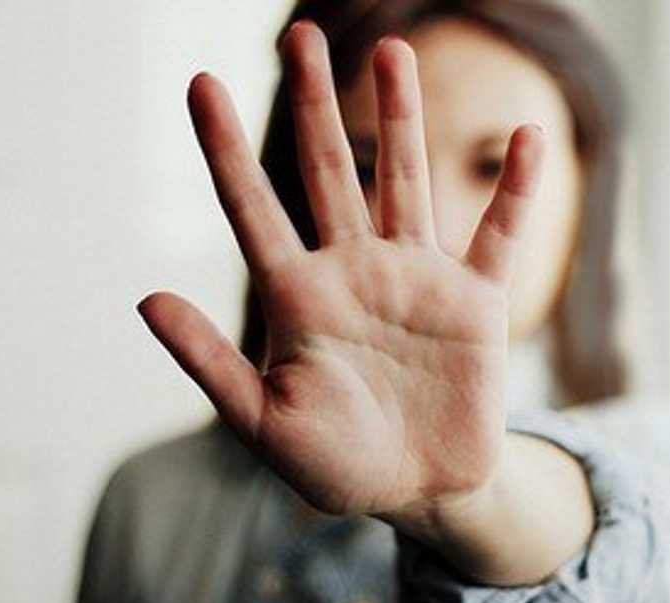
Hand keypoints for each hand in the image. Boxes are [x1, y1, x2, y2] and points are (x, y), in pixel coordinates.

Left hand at [137, 20, 544, 520]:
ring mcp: (418, 278)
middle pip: (332, 170)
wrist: (419, 490)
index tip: (201, 84)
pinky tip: (526, 136)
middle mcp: (356, 270)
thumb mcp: (264, 422)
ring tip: (391, 51)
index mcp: (300, 297)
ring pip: (408, 181)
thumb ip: (210, 362)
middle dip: (317, 102)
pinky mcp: (475, 300)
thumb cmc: (336, 464)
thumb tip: (143, 298)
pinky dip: (514, 188)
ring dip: (402, 117)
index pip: (254, 209)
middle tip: (299, 33)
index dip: (226, 149)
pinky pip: (499, 232)